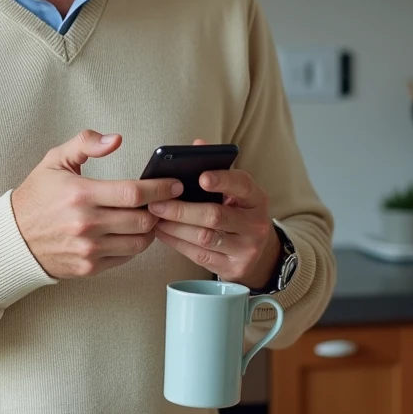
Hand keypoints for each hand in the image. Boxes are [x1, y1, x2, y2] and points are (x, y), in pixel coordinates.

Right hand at [11, 130, 183, 278]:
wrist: (13, 238)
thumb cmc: (37, 196)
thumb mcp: (55, 160)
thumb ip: (86, 144)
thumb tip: (116, 139)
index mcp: (80, 194)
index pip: (133, 193)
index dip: (160, 188)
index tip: (174, 184)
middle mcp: (86, 224)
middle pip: (142, 220)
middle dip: (159, 209)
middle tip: (165, 200)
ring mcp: (88, 250)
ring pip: (139, 242)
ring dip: (149, 229)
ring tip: (149, 215)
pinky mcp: (89, 268)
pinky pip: (125, 257)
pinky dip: (134, 244)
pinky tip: (131, 232)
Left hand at [149, 153, 279, 289]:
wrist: (258, 252)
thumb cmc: (238, 212)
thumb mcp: (236, 191)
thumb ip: (217, 168)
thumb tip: (197, 144)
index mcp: (257, 199)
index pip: (242, 185)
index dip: (222, 180)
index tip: (201, 177)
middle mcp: (256, 225)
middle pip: (216, 216)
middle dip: (182, 209)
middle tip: (157, 202)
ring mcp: (246, 249)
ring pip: (204, 238)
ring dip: (175, 226)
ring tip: (154, 216)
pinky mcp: (233, 269)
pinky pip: (199, 255)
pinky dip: (176, 242)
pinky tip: (162, 232)